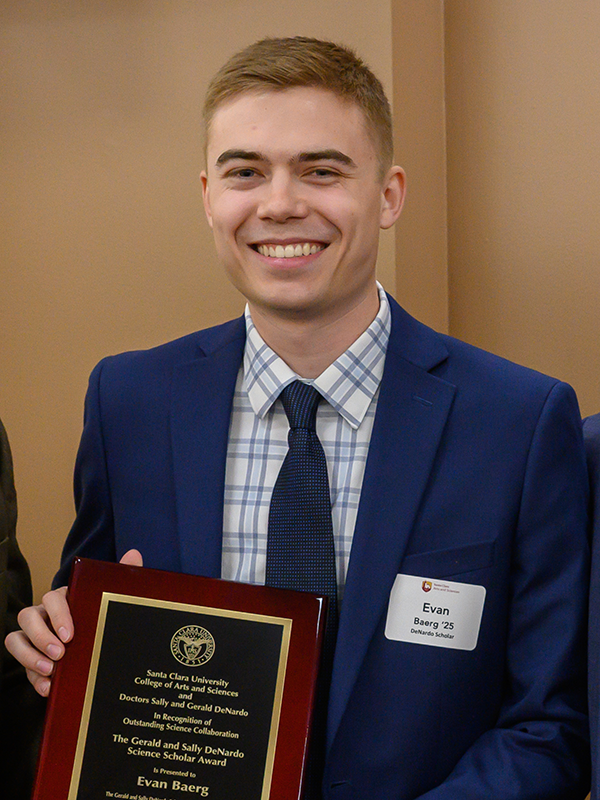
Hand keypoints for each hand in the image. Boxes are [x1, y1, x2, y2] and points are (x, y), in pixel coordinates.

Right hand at [4, 549, 142, 695]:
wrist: (99, 648)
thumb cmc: (101, 616)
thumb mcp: (112, 599)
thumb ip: (123, 576)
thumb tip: (133, 554)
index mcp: (63, 599)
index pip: (52, 598)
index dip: (57, 615)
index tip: (69, 635)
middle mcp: (43, 615)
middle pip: (27, 617)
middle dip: (40, 637)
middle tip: (59, 654)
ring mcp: (33, 636)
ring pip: (15, 639)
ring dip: (29, 656)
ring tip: (50, 670)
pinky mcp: (30, 658)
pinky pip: (21, 665)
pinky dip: (33, 678)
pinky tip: (48, 687)